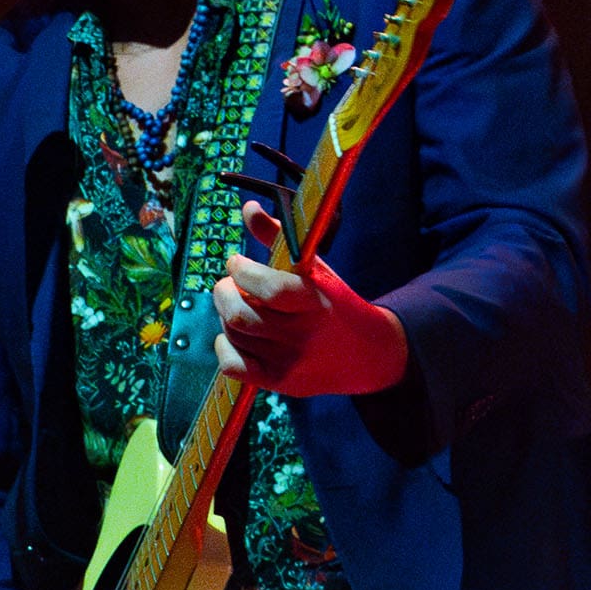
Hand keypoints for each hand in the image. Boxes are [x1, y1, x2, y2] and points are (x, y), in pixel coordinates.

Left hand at [212, 200, 407, 396]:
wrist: (367, 354)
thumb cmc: (333, 302)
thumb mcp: (315, 268)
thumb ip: (280, 237)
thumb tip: (247, 208)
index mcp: (315, 301)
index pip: (269, 288)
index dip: (242, 271)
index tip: (236, 262)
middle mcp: (302, 334)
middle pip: (240, 314)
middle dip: (223, 291)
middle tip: (229, 283)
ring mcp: (290, 361)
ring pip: (234, 334)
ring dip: (226, 314)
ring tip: (237, 304)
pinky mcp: (280, 382)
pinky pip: (233, 366)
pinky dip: (224, 346)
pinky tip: (235, 334)